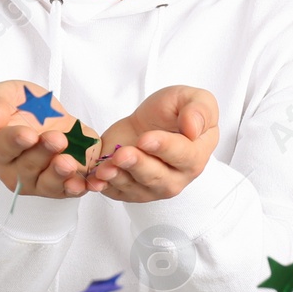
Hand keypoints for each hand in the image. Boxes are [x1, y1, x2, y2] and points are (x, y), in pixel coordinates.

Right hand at [0, 80, 104, 198]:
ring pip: (46, 183)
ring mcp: (37, 180)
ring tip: (68, 162)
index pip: (2, 148)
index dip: (15, 142)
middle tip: (57, 139)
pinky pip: (67, 190)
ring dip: (58, 174)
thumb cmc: (22, 106)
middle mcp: (14, 169)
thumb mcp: (6, 93)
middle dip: (43, 153)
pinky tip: (80, 183)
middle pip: (26, 167)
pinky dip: (75, 188)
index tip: (28, 134)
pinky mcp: (60, 186)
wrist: (50, 116)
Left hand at [89, 85, 219, 202]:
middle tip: (122, 154)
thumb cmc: (174, 112)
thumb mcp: (192, 99)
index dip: (165, 148)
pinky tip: (94, 180)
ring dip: (118, 178)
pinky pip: (116, 192)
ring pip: (136, 187)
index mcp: (196, 155)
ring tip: (104, 168)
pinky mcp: (129, 190)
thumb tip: (193, 128)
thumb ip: (199, 110)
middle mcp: (177, 177)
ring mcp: (152, 187)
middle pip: (158, 178)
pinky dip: (103, 187)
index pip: (184, 156)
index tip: (146, 139)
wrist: (148, 123)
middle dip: (138, 165)